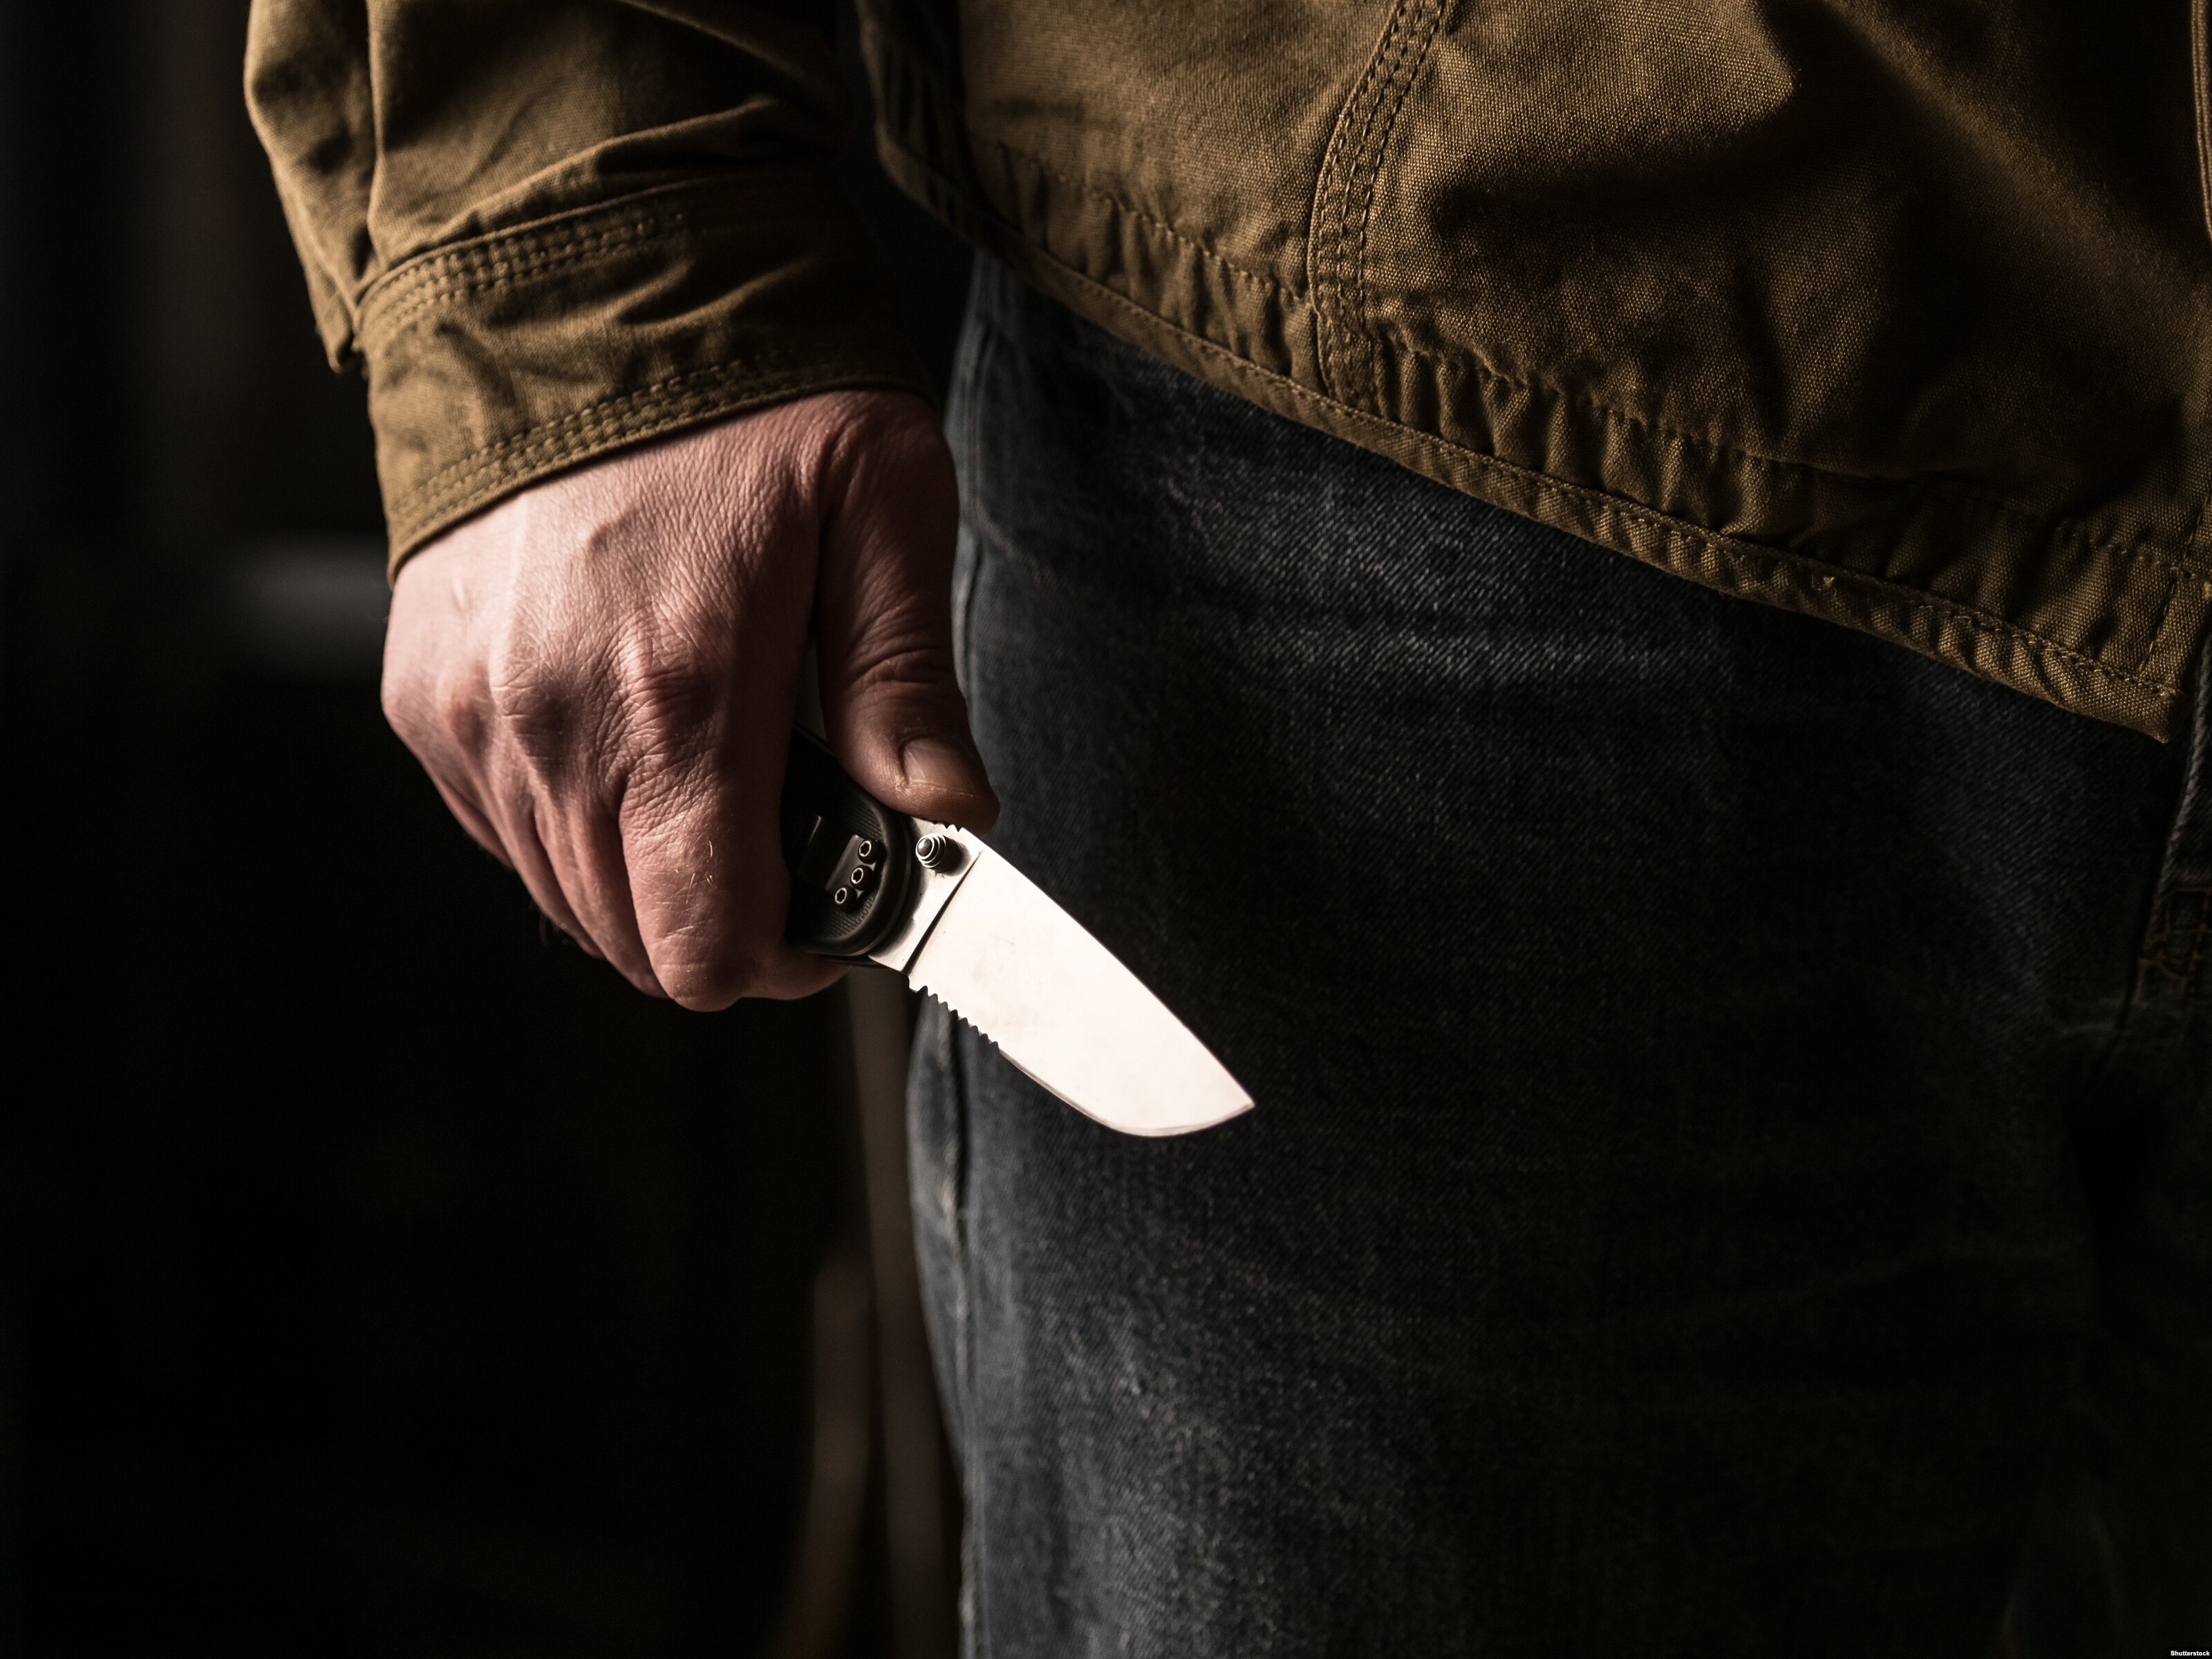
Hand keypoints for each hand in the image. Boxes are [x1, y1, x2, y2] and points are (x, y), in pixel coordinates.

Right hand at [380, 390, 997, 1008]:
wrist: (572, 276)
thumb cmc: (747, 383)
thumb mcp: (880, 501)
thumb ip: (907, 682)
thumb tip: (948, 816)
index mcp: (677, 694)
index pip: (703, 944)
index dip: (780, 962)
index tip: (828, 919)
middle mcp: (551, 724)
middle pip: (631, 941)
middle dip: (721, 921)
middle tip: (785, 847)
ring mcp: (470, 713)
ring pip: (560, 897)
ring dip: (645, 878)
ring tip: (711, 780)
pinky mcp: (423, 692)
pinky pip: (498, 828)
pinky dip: (570, 823)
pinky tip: (626, 743)